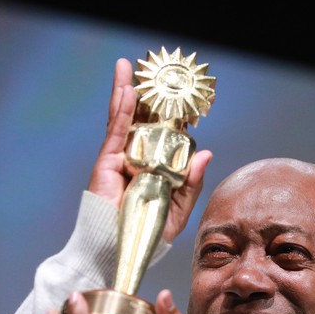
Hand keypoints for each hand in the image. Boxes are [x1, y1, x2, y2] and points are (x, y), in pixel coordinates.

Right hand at [88, 58, 211, 243]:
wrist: (120, 247)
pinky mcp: (107, 162)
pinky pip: (116, 131)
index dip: (171, 116)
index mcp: (156, 167)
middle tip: (151, 71)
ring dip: (126, 91)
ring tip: (127, 66)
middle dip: (145, 95)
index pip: (164, 136)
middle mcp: (138, 158)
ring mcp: (122, 158)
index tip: (181, 96)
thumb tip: (207, 153)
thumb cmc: (148, 232)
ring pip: (125, 119)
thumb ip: (192, 182)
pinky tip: (126, 90)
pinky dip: (121, 110)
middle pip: (142, 121)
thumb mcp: (179, 208)